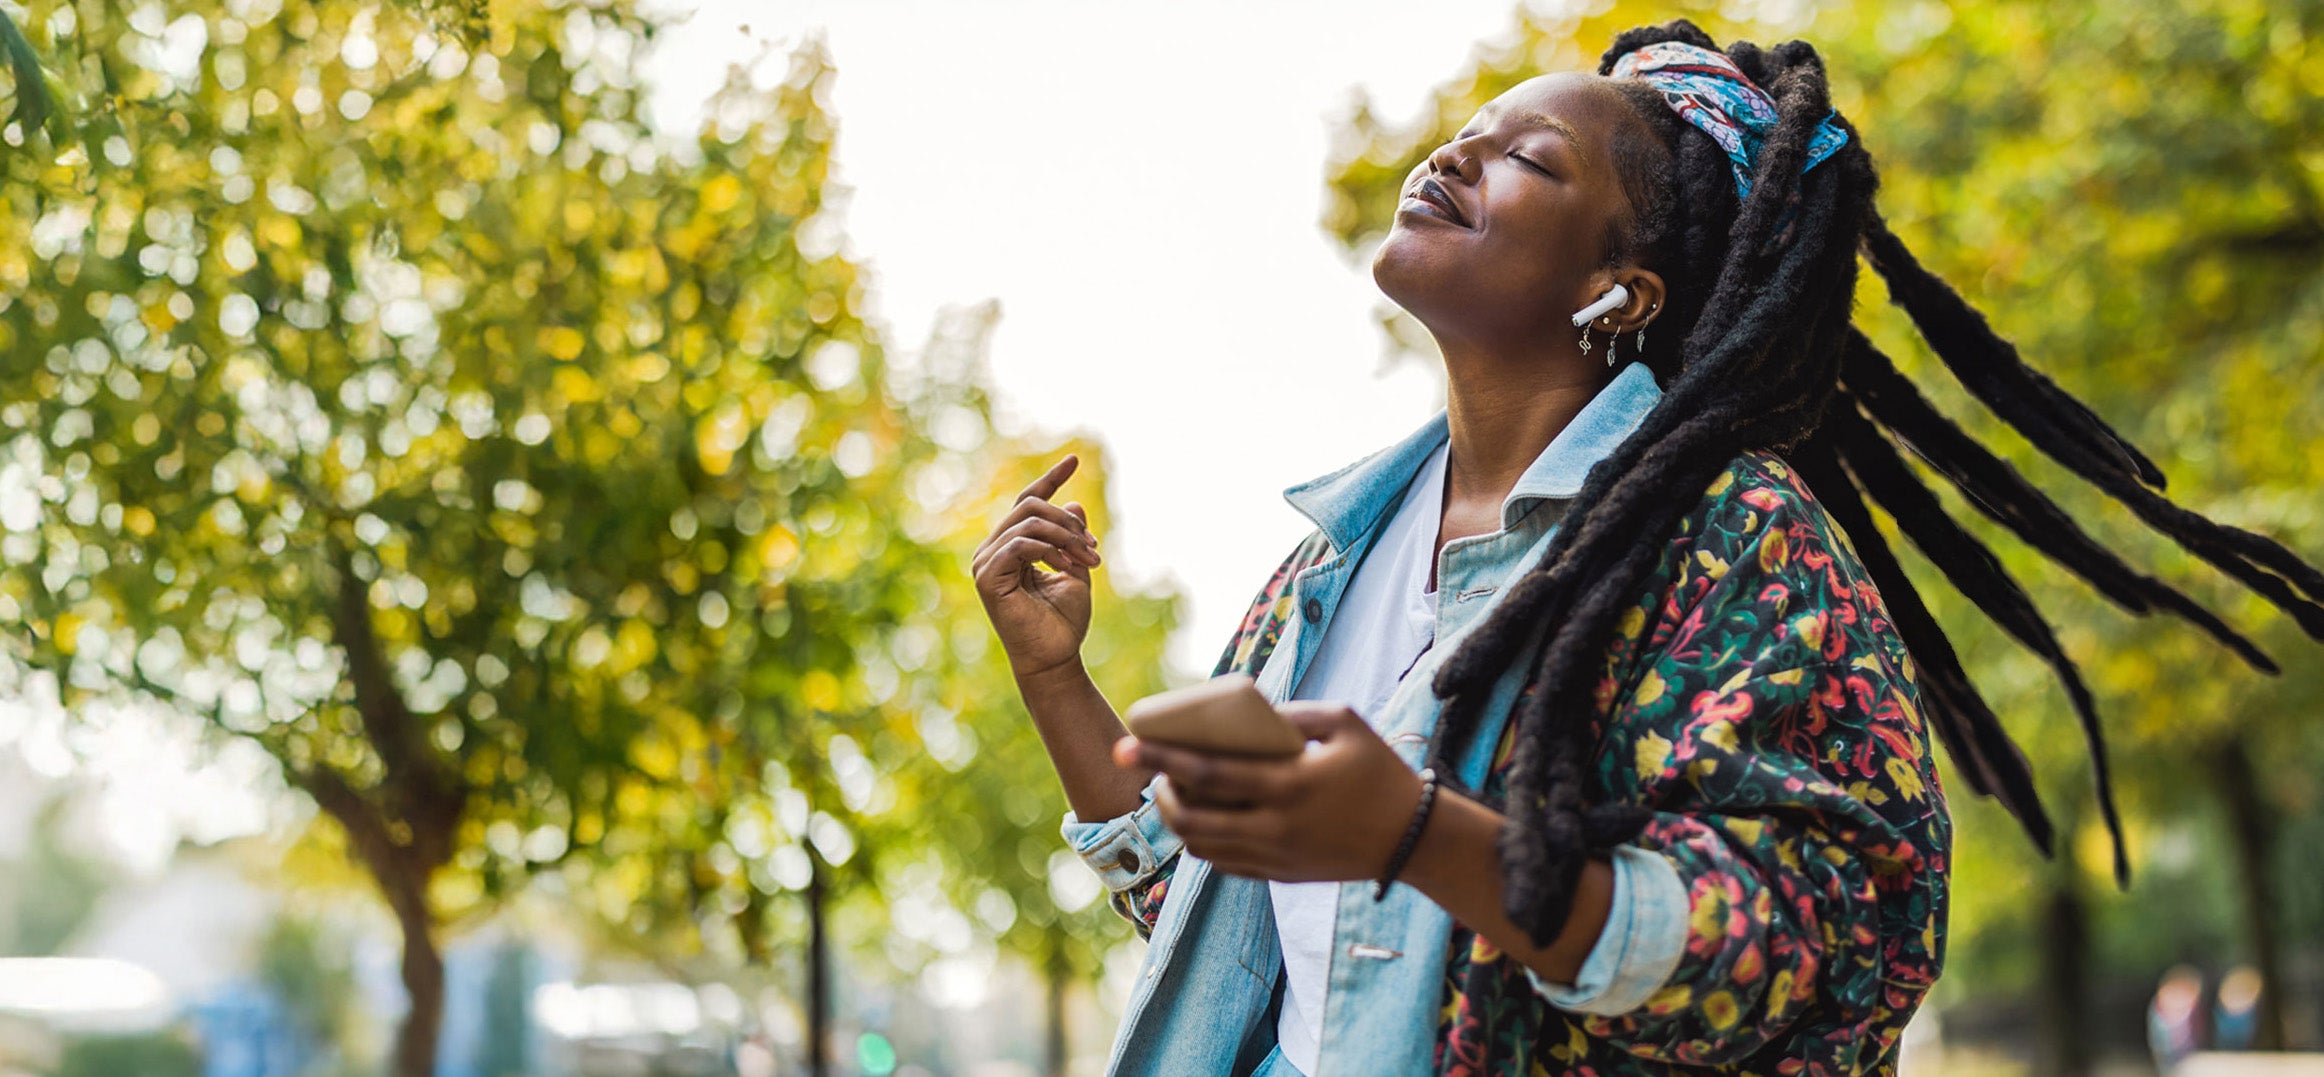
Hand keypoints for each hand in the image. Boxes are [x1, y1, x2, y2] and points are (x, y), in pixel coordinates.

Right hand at [971, 455, 1103, 680]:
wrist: (1054, 660)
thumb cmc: (1063, 623)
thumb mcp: (1076, 569)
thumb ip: (1072, 538)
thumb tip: (1074, 503)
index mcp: (1010, 548)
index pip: (1026, 503)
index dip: (1050, 479)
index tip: (1075, 459)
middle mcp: (992, 551)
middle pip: (1029, 507)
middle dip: (1068, 521)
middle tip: (1094, 547)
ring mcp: (986, 563)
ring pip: (1028, 522)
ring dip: (1066, 537)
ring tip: (1089, 560)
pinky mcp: (988, 577)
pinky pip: (1021, 544)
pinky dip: (1051, 550)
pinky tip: (1067, 568)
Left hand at [1116, 702, 1425, 883]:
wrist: (1413, 838)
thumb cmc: (1380, 771)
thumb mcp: (1345, 722)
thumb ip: (1294, 712)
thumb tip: (1248, 710)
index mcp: (1288, 784)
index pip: (1206, 774)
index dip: (1160, 759)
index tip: (1125, 745)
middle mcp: (1275, 827)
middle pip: (1193, 818)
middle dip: (1159, 793)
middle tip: (1147, 770)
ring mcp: (1276, 857)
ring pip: (1202, 847)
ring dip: (1177, 822)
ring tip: (1171, 795)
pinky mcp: (1281, 876)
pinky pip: (1225, 865)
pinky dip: (1203, 844)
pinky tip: (1200, 821)